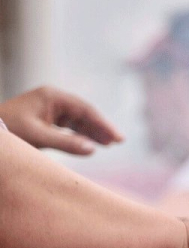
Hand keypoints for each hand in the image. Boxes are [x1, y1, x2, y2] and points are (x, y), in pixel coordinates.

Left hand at [0, 86, 122, 153]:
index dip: (103, 124)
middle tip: (118, 141)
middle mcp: (53, 100)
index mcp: (52, 97)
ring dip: (92, 132)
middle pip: (84, 114)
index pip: (84, 110)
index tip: (117, 138)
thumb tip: (93, 150)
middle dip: (100, 128)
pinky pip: (69, 127)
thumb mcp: (38, 137)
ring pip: (77, 121)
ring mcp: (49, 109)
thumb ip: (66, 143)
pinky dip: (80, 135)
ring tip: (109, 144)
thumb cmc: (9, 131)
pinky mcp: (45, 119)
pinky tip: (91, 143)